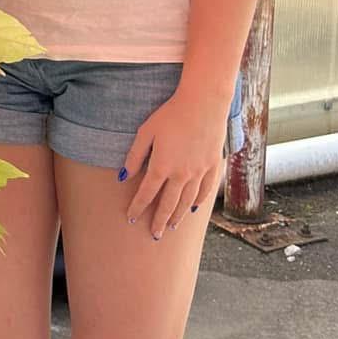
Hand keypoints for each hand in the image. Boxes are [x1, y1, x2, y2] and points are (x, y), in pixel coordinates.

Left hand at [122, 87, 227, 238]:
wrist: (204, 103)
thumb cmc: (171, 114)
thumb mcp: (146, 132)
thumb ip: (134, 156)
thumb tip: (123, 176)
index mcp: (162, 166)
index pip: (147, 194)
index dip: (138, 207)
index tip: (131, 218)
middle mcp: (182, 174)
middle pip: (168, 204)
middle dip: (159, 221)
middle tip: (154, 235)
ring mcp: (200, 171)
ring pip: (188, 201)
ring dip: (178, 215)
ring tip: (171, 226)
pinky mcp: (213, 165)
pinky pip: (206, 190)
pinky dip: (198, 201)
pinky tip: (193, 208)